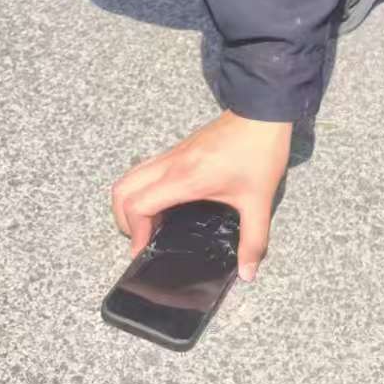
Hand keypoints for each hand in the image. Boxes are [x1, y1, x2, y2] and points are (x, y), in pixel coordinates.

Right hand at [110, 111, 292, 281]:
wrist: (263, 111)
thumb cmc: (259, 152)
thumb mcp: (259, 201)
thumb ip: (253, 240)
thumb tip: (249, 272)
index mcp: (185, 178)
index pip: (137, 204)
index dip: (134, 232)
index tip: (144, 250)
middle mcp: (171, 164)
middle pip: (121, 190)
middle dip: (122, 220)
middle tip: (142, 239)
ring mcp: (172, 154)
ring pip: (130, 176)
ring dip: (129, 202)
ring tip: (149, 224)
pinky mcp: (179, 149)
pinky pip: (145, 169)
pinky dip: (142, 189)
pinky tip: (166, 205)